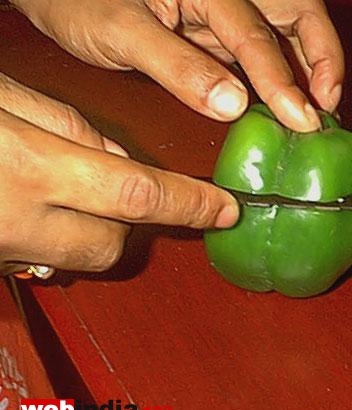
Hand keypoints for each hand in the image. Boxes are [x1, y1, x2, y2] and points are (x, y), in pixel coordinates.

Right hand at [0, 73, 237, 275]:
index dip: (190, 205)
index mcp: (28, 167)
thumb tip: (115, 157)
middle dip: (128, 220)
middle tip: (107, 183)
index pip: (138, 194)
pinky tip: (28, 207)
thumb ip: (68, 128)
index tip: (224, 210)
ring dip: (89, 231)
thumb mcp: (4, 99)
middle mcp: (17, 222)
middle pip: (111, 243)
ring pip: (77, 259)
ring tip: (59, 191)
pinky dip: (51, 239)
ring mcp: (2, 250)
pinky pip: (39, 262)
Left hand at [12, 0, 342, 131]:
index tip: (303, 119)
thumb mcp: (122, 32)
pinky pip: (260, 47)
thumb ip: (178, 67)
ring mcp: (224, 7)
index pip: (255, 34)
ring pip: (286, 30)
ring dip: (307, 66)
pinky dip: (278, 74)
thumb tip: (232, 105)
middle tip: (328, 106)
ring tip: (317, 106)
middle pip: (298, 11)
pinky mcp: (216, 26)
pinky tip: (282, 101)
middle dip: (322, 58)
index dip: (284, 79)